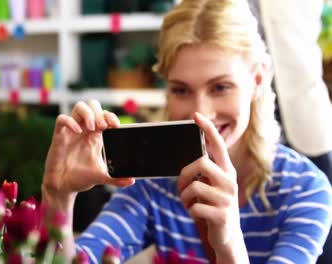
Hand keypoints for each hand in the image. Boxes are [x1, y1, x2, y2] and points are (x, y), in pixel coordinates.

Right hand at [42, 100, 134, 204]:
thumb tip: (132, 181)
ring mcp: (71, 131)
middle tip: (104, 126)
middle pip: (92, 105)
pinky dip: (70, 121)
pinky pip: (62, 119)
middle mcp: (84, 130)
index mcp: (95, 135)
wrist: (63, 186)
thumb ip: (116, 178)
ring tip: (93, 128)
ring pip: (79, 107)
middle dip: (100, 112)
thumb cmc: (80, 178)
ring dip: (88, 113)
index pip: (104, 115)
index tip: (116, 125)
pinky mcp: (59, 136)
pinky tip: (78, 131)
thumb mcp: (101, 176)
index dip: (110, 116)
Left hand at [178, 112, 245, 260]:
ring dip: (185, 197)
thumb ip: (205, 171)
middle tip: (181, 186)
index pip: (218, 145)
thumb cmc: (213, 206)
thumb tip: (189, 155)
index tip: (196, 116)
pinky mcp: (222, 215)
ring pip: (194, 187)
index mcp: (226, 171)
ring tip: (190, 203)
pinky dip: (190, 211)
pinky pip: (195, 207)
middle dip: (183, 174)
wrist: (227, 236)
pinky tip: (197, 214)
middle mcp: (230, 182)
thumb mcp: (211, 186)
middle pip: (200, 163)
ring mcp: (227, 199)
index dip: (207, 129)